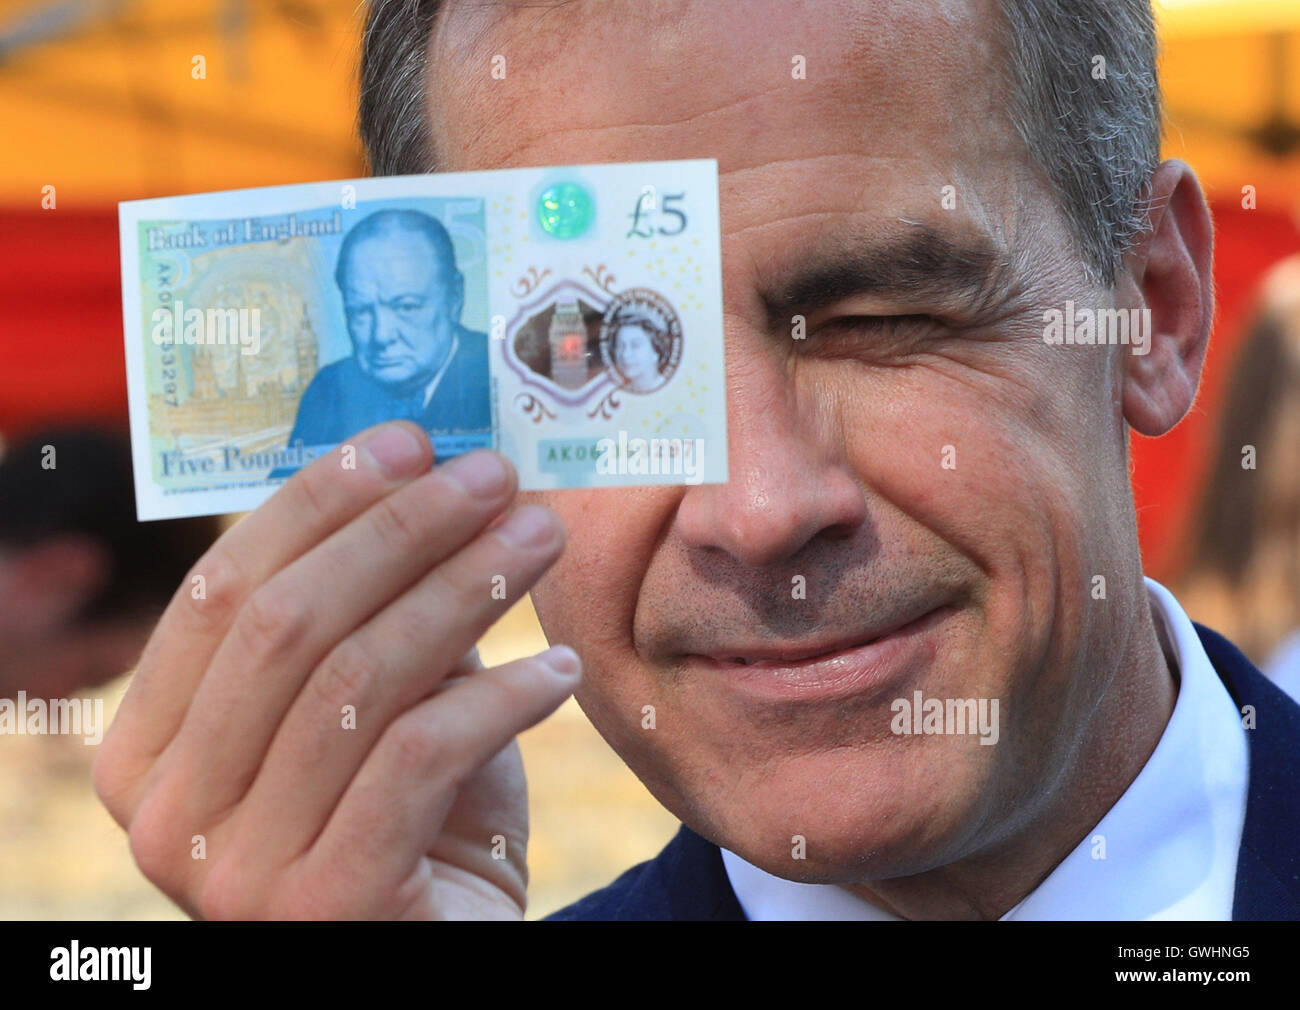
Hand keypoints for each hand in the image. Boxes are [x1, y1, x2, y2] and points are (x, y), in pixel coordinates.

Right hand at [94, 422, 577, 918]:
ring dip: (464, 590)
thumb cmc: (410, 819)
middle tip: (492, 475)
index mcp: (147, 749)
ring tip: (539, 538)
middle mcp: (169, 814)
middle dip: (401, 530)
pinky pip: (420, 757)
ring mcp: (237, 872)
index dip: (315, 504)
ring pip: (358, 679)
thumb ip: (366, 613)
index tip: (406, 440)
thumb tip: (423, 472)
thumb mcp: (371, 706)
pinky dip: (502, 699)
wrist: (444, 949)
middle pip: (287, 623)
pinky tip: (561, 668)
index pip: (219, 590)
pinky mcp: (327, 908)